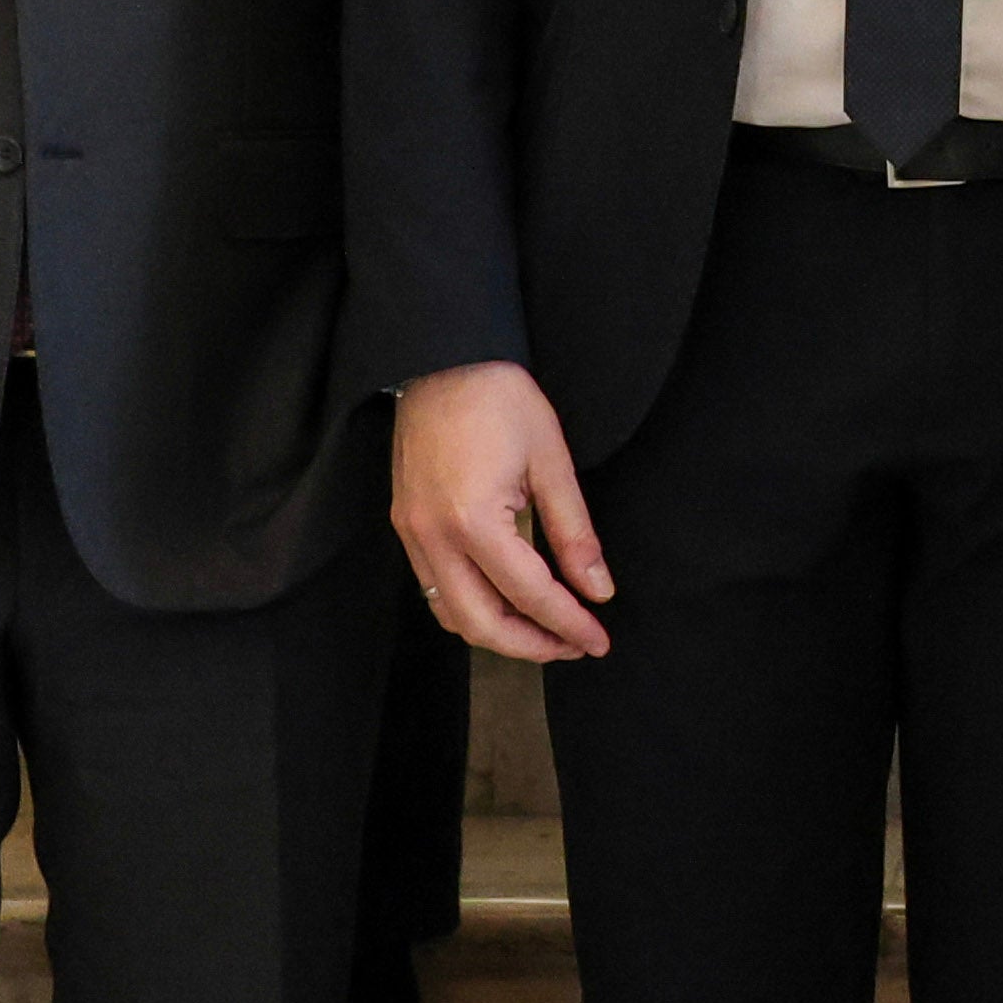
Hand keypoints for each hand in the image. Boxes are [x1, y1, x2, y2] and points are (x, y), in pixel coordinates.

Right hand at [393, 363, 613, 661]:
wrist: (442, 357)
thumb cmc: (500, 398)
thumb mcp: (551, 462)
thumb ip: (574, 534)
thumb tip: (597, 590)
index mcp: (474, 520)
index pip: (528, 595)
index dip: (568, 624)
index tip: (598, 640)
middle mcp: (433, 537)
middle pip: (481, 624)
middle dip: (531, 646)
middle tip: (574, 644)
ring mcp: (411, 534)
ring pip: (451, 614)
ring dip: (498, 633)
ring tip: (544, 629)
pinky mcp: (404, 526)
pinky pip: (434, 589)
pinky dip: (470, 608)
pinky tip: (505, 602)